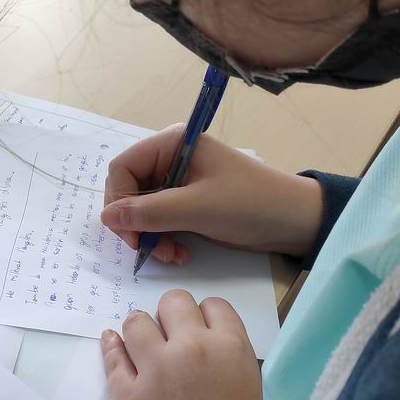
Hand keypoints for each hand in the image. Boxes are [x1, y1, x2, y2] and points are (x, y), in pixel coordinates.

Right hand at [102, 124, 325, 263]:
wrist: (293, 221)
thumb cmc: (249, 204)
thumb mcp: (196, 208)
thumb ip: (148, 212)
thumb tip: (106, 217)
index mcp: (173, 144)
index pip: (122, 168)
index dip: (118, 201)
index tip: (131, 233)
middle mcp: (171, 159)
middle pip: (128, 190)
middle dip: (136, 224)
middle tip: (150, 250)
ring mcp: (178, 182)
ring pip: (141, 210)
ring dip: (150, 236)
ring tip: (171, 254)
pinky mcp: (187, 204)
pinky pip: (158, 221)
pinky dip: (162, 239)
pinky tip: (179, 252)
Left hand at [102, 290, 262, 399]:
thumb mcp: (250, 390)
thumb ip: (229, 357)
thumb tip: (205, 339)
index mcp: (231, 348)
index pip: (213, 305)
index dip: (204, 318)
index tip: (197, 333)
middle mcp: (192, 349)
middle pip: (173, 302)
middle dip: (171, 317)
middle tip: (170, 339)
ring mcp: (155, 369)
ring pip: (136, 321)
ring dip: (140, 330)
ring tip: (143, 346)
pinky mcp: (126, 393)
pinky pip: (112, 354)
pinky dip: (112, 346)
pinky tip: (114, 343)